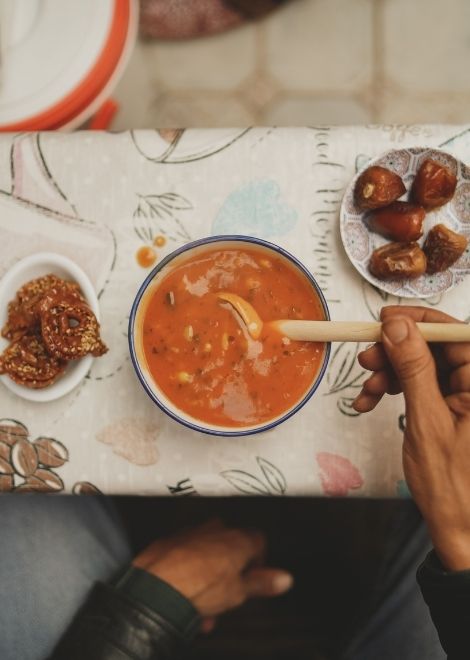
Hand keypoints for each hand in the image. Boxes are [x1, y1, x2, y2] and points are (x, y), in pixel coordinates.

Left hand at [133, 520, 292, 621]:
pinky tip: (185, 594)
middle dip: (230, 574)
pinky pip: (187, 554)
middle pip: (231, 549)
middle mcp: (216, 529)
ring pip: (208, 554)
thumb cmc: (198, 587)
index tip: (253, 579)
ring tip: (203, 606)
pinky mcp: (171, 540)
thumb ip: (262, 583)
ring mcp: (192, 532)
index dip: (258, 563)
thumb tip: (284, 578)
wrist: (157, 586)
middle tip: (226, 597)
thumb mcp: (238, 592)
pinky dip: (189, 571)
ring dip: (209, 577)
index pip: (259, 541)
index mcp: (238, 538)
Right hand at [353, 306, 469, 570]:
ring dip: (390, 373)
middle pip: (434, 346)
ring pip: (423, 364)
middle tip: (366, 363)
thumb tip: (397, 326)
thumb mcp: (427, 420)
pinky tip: (373, 402)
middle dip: (396, 352)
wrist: (462, 528)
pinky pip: (422, 384)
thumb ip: (414, 368)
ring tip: (367, 393)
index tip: (383, 321)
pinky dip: (396, 389)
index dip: (416, 321)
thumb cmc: (454, 485)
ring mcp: (467, 395)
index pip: (454, 332)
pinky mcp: (454, 405)